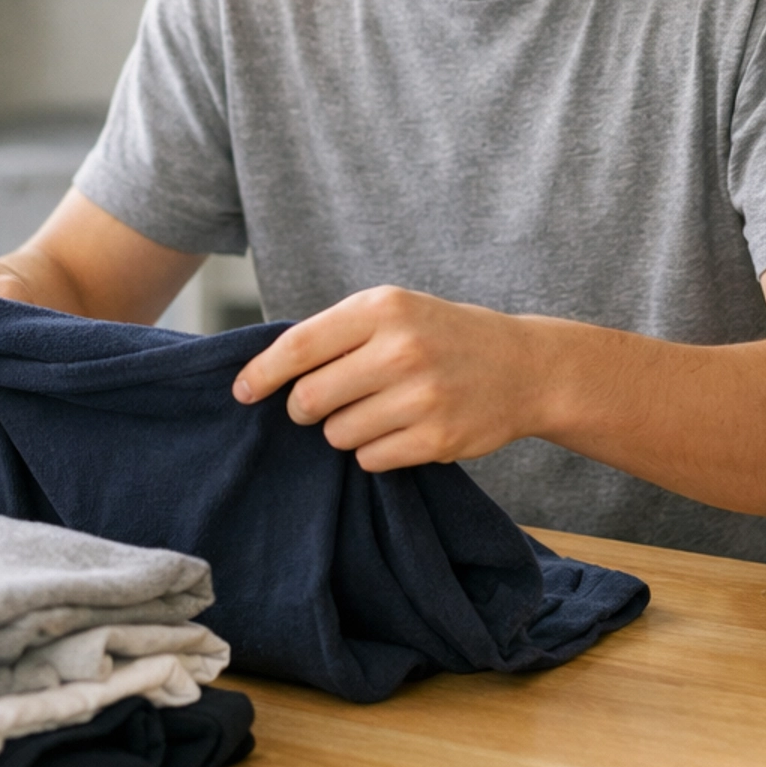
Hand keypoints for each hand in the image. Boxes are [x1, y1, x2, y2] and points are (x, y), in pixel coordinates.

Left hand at [232, 286, 539, 471]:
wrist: (523, 367)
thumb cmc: (441, 336)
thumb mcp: (394, 311)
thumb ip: (337, 332)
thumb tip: (266, 369)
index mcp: (382, 308)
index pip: (299, 346)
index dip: (261, 374)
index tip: (242, 392)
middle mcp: (400, 349)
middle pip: (309, 399)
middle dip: (304, 409)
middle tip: (320, 404)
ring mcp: (421, 396)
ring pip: (338, 435)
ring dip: (343, 430)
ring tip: (376, 410)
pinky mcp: (437, 438)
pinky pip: (370, 459)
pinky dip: (373, 451)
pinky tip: (399, 429)